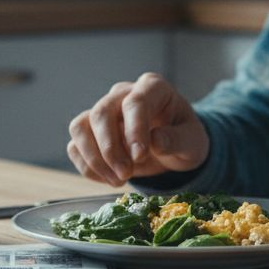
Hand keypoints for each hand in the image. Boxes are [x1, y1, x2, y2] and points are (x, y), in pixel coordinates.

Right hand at [66, 73, 208, 186]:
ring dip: (94, 159)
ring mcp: (104, 111)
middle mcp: (123, 94)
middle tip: (126, 174)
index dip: (135, 129)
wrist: (174, 147)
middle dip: (110, 149)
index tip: (140, 156)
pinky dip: (88, 167)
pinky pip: (75, 146)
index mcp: (153, 88)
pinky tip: (110, 179)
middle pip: (101, 113)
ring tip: (118, 180)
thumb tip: (154, 141)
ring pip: (80, 127)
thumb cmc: (184, 138)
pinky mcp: (91, 132)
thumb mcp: (193, 142)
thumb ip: (177, 140)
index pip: (135, 102)